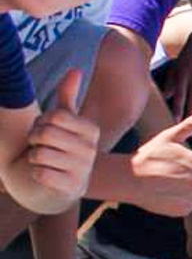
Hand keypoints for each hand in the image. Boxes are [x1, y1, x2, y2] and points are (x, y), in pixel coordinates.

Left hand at [23, 70, 98, 213]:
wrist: (57, 187)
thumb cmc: (58, 148)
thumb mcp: (63, 122)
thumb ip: (68, 96)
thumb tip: (76, 69)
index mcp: (91, 130)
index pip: (55, 116)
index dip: (41, 122)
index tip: (45, 130)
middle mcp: (91, 150)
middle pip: (45, 134)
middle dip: (34, 140)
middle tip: (40, 146)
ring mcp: (83, 170)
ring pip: (39, 154)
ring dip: (34, 158)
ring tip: (43, 161)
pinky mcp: (70, 189)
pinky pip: (39, 174)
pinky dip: (35, 174)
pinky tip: (45, 175)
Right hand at [127, 108, 191, 216]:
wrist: (127, 179)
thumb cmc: (148, 155)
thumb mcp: (169, 136)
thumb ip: (190, 125)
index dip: (186, 160)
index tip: (171, 160)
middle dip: (185, 174)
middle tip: (165, 172)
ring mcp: (190, 197)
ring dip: (182, 188)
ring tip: (163, 182)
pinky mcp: (182, 210)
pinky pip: (186, 205)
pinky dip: (177, 201)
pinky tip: (163, 194)